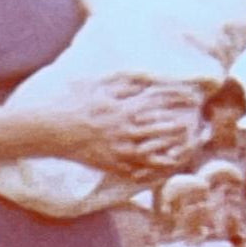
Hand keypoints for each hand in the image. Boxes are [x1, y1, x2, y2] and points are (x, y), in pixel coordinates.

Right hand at [63, 74, 204, 179]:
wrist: (49, 128)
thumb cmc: (72, 102)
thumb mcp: (98, 85)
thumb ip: (124, 81)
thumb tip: (147, 74)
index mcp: (121, 109)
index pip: (156, 104)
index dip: (176, 101)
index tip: (192, 98)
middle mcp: (122, 131)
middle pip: (159, 131)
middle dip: (178, 128)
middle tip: (196, 127)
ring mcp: (117, 150)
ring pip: (151, 154)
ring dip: (169, 151)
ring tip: (185, 149)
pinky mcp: (110, 164)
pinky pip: (135, 171)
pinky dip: (150, 172)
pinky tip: (163, 170)